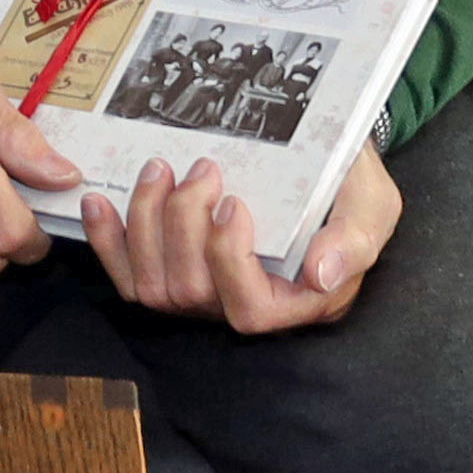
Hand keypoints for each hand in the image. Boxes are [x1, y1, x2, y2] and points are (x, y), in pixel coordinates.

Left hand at [87, 135, 398, 330]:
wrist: (321, 162)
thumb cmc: (349, 189)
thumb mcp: (372, 207)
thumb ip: (355, 240)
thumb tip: (322, 275)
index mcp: (296, 302)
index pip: (248, 310)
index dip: (228, 262)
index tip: (233, 204)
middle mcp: (243, 304)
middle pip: (191, 293)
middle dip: (182, 227)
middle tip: (199, 168)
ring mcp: (203, 292)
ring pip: (153, 286)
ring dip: (145, 225)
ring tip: (160, 170)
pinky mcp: (170, 270)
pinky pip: (127, 274)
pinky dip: (107, 241)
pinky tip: (100, 202)